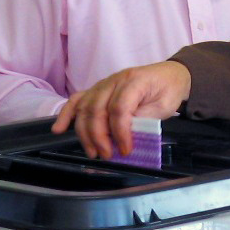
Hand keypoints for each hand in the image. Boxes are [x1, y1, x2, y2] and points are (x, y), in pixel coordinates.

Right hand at [51, 61, 191, 158]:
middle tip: (107, 155)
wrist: (170, 74)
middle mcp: (115, 81)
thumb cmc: (168, 90)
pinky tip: (58, 129)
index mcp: (134, 82)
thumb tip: (128, 134)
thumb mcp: (165, 106)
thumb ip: (146, 118)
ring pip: (85, 108)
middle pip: (97, 109)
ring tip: (92, 152)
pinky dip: (66, 115)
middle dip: (99, 136)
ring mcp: (103, 84)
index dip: (120, 132)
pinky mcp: (97, 90)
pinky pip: (77, 100)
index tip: (125, 150)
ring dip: (84, 133)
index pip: (119, 108)